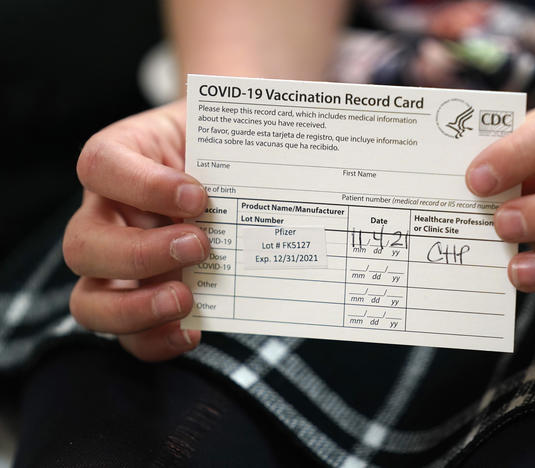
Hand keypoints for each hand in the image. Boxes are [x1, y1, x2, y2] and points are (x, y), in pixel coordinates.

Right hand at [63, 99, 209, 360]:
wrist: (225, 165)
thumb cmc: (218, 143)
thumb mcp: (219, 129)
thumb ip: (229, 137)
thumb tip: (270, 142)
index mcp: (119, 160)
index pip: (101, 165)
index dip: (143, 185)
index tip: (196, 195)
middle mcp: (106, 214)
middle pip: (83, 244)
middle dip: (140, 254)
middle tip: (198, 246)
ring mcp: (118, 263)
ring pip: (90, 301)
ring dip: (136, 309)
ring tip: (186, 300)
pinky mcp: (140, 297)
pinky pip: (129, 333)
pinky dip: (155, 340)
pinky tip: (191, 331)